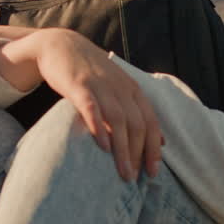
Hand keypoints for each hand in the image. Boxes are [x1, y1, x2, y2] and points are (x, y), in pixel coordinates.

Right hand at [0, 29, 162, 181]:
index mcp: (132, 90)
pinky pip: (92, 107)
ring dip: (123, 148)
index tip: (153, 173)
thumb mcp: (119, 88)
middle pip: (137, 123)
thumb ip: (137, 112)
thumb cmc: (91, 73)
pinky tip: (103, 146)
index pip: (151, 121)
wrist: (61, 45)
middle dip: (138, 153)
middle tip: (134, 179)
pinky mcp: (79, 85)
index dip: (153, 148)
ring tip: (123, 172)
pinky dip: (99, 126)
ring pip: (118, 119)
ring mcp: (100, 85)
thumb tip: (161, 140)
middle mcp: (120, 87)